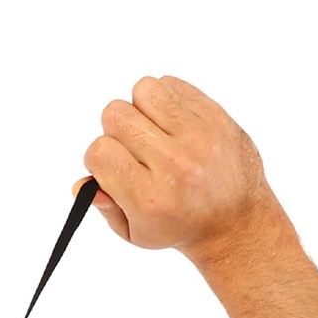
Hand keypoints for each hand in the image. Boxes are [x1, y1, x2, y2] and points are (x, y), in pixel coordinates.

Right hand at [81, 77, 284, 265]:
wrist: (236, 221)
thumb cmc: (180, 227)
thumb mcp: (137, 233)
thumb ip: (106, 207)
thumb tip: (82, 183)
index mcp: (149, 198)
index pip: (99, 151)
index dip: (99, 158)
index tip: (112, 167)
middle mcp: (173, 164)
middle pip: (116, 115)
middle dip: (116, 131)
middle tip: (134, 149)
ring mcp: (197, 136)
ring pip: (143, 89)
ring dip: (140, 108)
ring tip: (152, 130)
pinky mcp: (215, 116)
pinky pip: (172, 84)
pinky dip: (164, 99)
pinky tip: (171, 122)